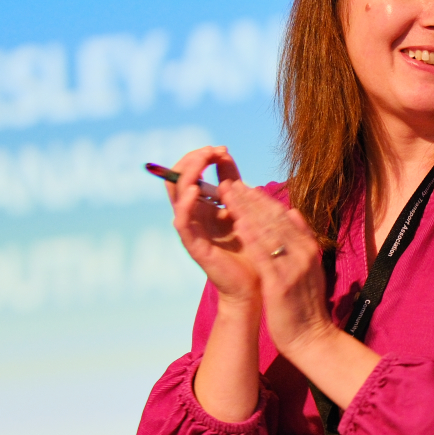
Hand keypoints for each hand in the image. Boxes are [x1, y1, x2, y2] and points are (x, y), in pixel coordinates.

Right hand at [168, 145, 256, 301]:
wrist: (256, 285)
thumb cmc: (251, 249)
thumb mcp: (243, 209)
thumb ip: (233, 185)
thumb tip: (225, 155)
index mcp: (203, 207)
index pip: (190, 173)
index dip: (202, 157)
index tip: (222, 149)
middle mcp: (193, 216)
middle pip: (179, 179)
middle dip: (193, 160)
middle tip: (211, 151)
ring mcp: (192, 230)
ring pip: (177, 195)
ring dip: (188, 174)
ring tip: (202, 161)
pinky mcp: (194, 246)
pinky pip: (181, 221)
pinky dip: (185, 203)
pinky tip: (195, 189)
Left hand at [219, 183, 382, 410]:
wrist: (312, 338)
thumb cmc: (305, 307)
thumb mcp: (307, 268)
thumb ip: (301, 240)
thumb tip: (293, 212)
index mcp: (308, 249)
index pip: (283, 217)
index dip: (262, 200)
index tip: (245, 186)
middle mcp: (303, 253)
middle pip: (274, 219)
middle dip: (251, 199)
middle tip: (231, 182)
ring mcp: (293, 267)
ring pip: (268, 231)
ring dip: (247, 210)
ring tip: (228, 194)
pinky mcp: (281, 283)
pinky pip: (264, 255)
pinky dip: (251, 237)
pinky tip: (237, 223)